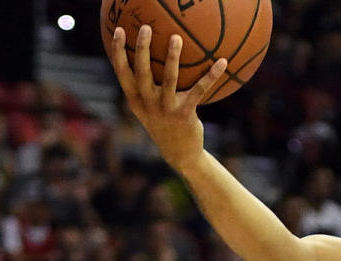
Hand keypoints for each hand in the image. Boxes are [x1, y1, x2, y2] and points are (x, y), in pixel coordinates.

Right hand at [108, 25, 226, 169]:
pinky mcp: (185, 114)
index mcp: (135, 99)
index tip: (118, 30)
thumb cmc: (164, 124)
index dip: (118, 51)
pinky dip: (211, 75)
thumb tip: (148, 59)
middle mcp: (147, 103)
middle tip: (145, 27)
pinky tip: (222, 62)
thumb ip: (146, 87)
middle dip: (141, 48)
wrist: (179, 153)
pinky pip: (199, 90)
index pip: (122, 72)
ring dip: (172, 57)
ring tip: (176, 38)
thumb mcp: (149, 108)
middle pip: (141, 72)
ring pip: (169, 79)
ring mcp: (166, 109)